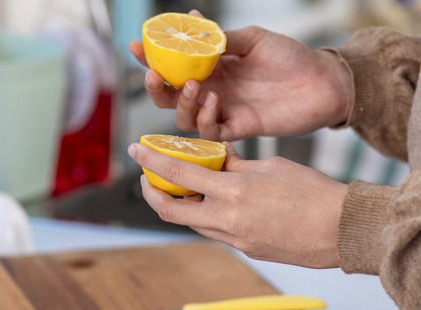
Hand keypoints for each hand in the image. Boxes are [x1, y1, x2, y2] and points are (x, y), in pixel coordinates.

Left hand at [127, 142, 348, 267]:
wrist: (342, 231)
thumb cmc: (313, 192)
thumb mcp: (270, 166)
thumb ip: (235, 165)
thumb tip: (214, 157)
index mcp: (233, 193)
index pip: (178, 174)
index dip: (151, 161)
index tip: (135, 151)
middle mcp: (227, 220)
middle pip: (170, 210)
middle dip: (152, 192)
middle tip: (148, 176)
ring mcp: (234, 240)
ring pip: (191, 221)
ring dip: (180, 203)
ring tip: (181, 185)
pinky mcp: (244, 250)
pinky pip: (214, 231)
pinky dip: (206, 214)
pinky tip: (213, 200)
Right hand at [129, 23, 352, 140]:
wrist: (323, 82)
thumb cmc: (291, 57)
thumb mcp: (253, 39)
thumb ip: (223, 39)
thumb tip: (196, 26)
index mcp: (212, 68)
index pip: (172, 65)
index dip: (151, 57)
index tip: (137, 46)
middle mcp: (211, 91)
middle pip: (168, 97)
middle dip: (154, 88)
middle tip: (154, 75)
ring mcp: (222, 112)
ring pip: (183, 118)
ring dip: (181, 104)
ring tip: (194, 86)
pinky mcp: (237, 129)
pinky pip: (208, 132)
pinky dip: (205, 119)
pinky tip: (215, 102)